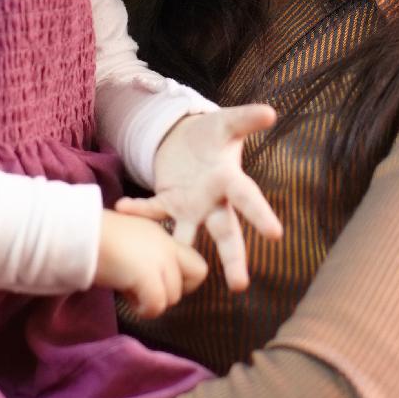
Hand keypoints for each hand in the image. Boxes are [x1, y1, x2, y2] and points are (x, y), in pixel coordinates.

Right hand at [95, 209, 206, 316]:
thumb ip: (145, 255)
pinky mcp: (147, 275)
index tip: (157, 281)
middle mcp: (167, 246)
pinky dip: (144, 310)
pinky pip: (157, 305)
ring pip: (174, 296)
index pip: (196, 263)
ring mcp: (160, 260)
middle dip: (174, 291)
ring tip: (129, 292)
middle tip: (147, 290)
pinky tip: (128, 300)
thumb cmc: (94, 238)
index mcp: (163, 236)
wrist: (78, 233)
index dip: (181, 278)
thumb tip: (144, 280)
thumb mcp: (128, 241)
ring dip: (153, 301)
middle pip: (196, 277)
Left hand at [116, 104, 282, 292]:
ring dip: (183, 256)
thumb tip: (270, 112)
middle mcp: (214, 201)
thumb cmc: (214, 135)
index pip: (249, 199)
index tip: (275, 235)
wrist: (189, 140)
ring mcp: (190, 207)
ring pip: (190, 239)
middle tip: (239, 285)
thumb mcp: (227, 123)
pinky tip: (123, 208)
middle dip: (233, 259)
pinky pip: (154, 211)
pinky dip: (140, 210)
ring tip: (175, 281)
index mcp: (230, 180)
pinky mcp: (168, 203)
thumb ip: (246, 118)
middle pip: (226, 234)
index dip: (261, 214)